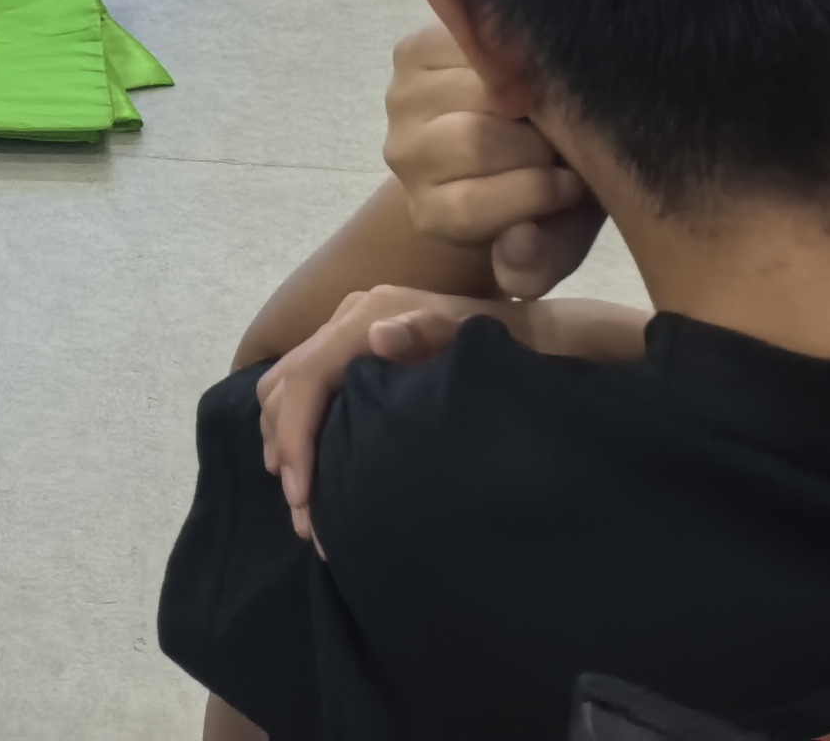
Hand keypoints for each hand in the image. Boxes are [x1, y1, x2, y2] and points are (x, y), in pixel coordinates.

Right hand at [258, 283, 644, 548]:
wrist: (544, 337)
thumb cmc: (513, 351)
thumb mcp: (482, 343)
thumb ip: (432, 331)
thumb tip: (378, 335)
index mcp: (369, 314)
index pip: (306, 378)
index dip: (295, 439)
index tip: (304, 498)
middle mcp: (352, 315)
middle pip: (286, 383)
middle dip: (284, 450)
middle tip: (305, 516)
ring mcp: (353, 330)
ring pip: (287, 385)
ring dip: (286, 442)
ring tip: (307, 504)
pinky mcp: (360, 348)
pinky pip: (308, 387)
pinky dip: (299, 429)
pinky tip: (315, 469)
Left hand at [382, 22, 602, 299]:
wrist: (525, 143)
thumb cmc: (549, 200)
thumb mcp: (558, 245)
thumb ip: (538, 263)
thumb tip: (518, 241)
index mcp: (432, 215)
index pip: (467, 207)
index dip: (536, 193)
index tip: (571, 187)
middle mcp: (402, 157)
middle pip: (472, 141)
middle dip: (536, 142)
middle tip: (563, 143)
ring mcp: (402, 100)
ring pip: (475, 89)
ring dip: (528, 96)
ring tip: (546, 111)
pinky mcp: (414, 50)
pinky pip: (471, 41)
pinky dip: (511, 54)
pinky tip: (527, 71)